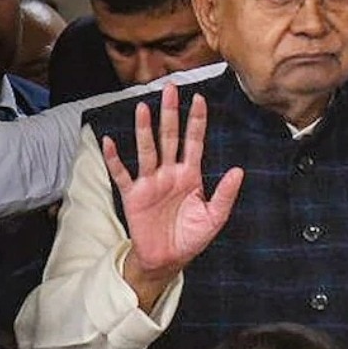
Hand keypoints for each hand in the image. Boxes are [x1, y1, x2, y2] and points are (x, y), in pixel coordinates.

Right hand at [102, 84, 243, 311]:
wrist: (168, 260)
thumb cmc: (192, 237)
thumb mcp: (215, 216)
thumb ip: (226, 194)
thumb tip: (238, 170)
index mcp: (191, 175)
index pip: (194, 141)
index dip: (196, 121)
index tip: (199, 98)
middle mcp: (170, 173)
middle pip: (170, 137)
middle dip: (170, 113)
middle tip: (170, 88)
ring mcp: (150, 182)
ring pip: (147, 149)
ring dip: (144, 129)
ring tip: (142, 107)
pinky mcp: (133, 195)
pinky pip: (121, 173)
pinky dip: (114, 158)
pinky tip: (109, 141)